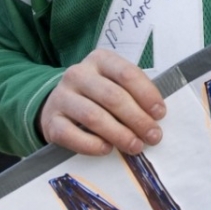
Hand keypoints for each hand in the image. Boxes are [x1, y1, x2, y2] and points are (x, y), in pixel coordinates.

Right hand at [38, 49, 165, 156]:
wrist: (58, 105)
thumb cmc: (96, 95)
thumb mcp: (114, 84)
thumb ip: (134, 95)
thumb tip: (155, 118)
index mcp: (99, 60)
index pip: (127, 73)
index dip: (147, 94)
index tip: (160, 113)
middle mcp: (78, 74)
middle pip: (112, 96)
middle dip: (137, 119)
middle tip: (152, 136)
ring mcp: (61, 96)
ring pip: (93, 116)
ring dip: (119, 134)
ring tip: (135, 146)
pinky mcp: (50, 121)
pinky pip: (71, 135)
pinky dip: (92, 145)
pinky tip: (106, 149)